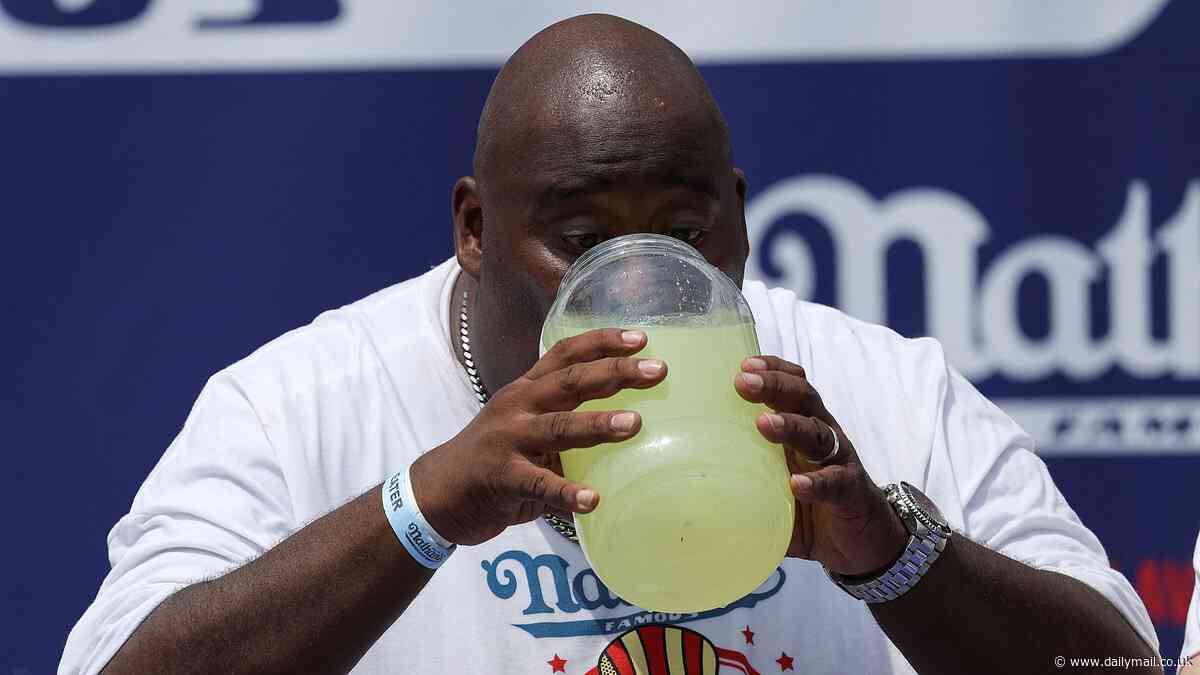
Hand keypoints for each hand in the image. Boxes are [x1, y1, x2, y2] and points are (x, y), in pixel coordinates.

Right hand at [410, 328, 666, 545]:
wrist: (438, 492)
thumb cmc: (495, 458)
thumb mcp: (524, 425)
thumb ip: (563, 417)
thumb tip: (630, 419)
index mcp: (526, 390)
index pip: (566, 354)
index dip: (602, 341)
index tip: (641, 339)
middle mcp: (518, 407)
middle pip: (570, 381)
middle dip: (614, 373)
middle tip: (656, 371)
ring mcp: (508, 441)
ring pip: (557, 427)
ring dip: (597, 425)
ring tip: (634, 424)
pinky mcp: (502, 478)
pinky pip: (539, 485)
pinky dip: (567, 493)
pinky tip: (593, 500)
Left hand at [734, 356, 906, 575]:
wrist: (861, 542)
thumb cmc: (809, 507)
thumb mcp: (772, 486)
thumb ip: (738, 479)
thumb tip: (681, 490)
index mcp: (803, 427)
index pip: (792, 386)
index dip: (772, 370)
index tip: (742, 365)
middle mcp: (823, 436)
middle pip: (803, 398)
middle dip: (774, 386)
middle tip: (743, 383)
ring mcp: (839, 461)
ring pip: (819, 433)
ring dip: (791, 426)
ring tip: (764, 424)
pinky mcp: (851, 492)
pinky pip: (834, 483)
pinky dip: (816, 483)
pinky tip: (798, 485)